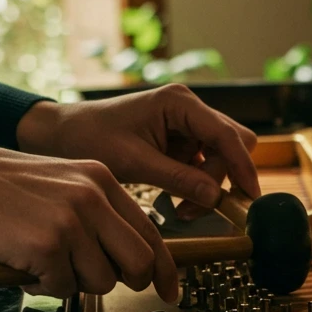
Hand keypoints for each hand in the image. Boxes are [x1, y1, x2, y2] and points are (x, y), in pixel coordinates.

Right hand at [0, 144, 178, 300]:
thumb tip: (129, 259)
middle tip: (96, 280)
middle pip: (139, 263)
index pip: (150, 231)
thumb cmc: (1, 188)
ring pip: (101, 281)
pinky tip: (23, 263)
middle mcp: (93, 197)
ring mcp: (72, 221)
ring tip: (43, 261)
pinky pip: (62, 288)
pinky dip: (42, 285)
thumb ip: (98, 213)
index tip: (170, 290)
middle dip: (126, 282)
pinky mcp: (47, 245)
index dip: (164, 268)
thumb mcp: (62, 183)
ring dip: (73, 282)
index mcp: (101, 180)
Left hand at [15, 84, 259, 217]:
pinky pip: (204, 166)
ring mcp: (186, 125)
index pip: (226, 134)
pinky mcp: (180, 142)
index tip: (249, 196)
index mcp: (179, 102)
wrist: (61, 135)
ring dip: (209, 186)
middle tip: (201, 205)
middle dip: (223, 177)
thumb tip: (216, 197)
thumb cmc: (90, 138)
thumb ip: (178, 178)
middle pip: (232, 144)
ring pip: (221, 158)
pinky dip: (197, 185)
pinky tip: (178, 200)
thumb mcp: (134, 162)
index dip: (242, 166)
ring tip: (182, 209)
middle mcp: (188, 109)